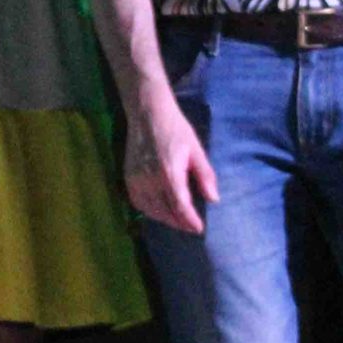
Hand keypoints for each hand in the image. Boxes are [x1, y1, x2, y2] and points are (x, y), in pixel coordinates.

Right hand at [122, 91, 219, 233]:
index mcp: (170, 173)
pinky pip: (137, 201)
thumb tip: (214, 199)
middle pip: (165, 211)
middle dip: (179, 223)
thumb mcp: (196, 150)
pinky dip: (148, 210)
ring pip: (150, 209)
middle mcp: (150, 179)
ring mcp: (137, 179)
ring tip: (177, 222)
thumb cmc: (176, 129)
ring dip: (164, 219)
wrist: (147, 113)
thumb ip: (205, 176)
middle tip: (191, 227)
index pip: (180, 206)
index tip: (199, 229)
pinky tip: (158, 211)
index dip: (190, 221)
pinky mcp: (128, 176)